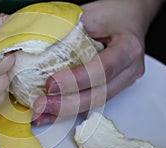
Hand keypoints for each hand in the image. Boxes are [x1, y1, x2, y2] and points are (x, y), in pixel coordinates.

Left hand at [32, 0, 163, 124]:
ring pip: (95, 103)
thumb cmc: (112, 14)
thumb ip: (68, 33)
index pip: (102, 69)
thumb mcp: (89, 15)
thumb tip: (36, 51)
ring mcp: (123, 81)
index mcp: (128, 47)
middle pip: (99, 94)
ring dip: (65, 112)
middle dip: (67, 104)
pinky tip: (52, 114)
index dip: (76, 80)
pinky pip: (91, 101)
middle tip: (41, 104)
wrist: (128, 17)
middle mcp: (129, 69)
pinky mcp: (113, 87)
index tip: (51, 84)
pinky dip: (70, 109)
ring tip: (42, 114)